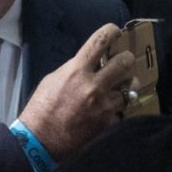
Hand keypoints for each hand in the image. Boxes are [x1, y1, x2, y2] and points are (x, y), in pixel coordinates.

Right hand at [19, 23, 133, 160]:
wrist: (40, 140)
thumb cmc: (42, 108)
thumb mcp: (53, 80)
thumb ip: (74, 69)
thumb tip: (90, 63)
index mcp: (77, 71)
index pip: (100, 41)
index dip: (111, 31)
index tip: (115, 31)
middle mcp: (94, 86)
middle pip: (125, 61)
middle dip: (126, 59)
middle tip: (123, 62)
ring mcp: (104, 105)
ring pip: (131, 86)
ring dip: (127, 84)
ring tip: (121, 87)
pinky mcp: (109, 123)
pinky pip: (123, 110)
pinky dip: (119, 109)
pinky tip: (111, 110)